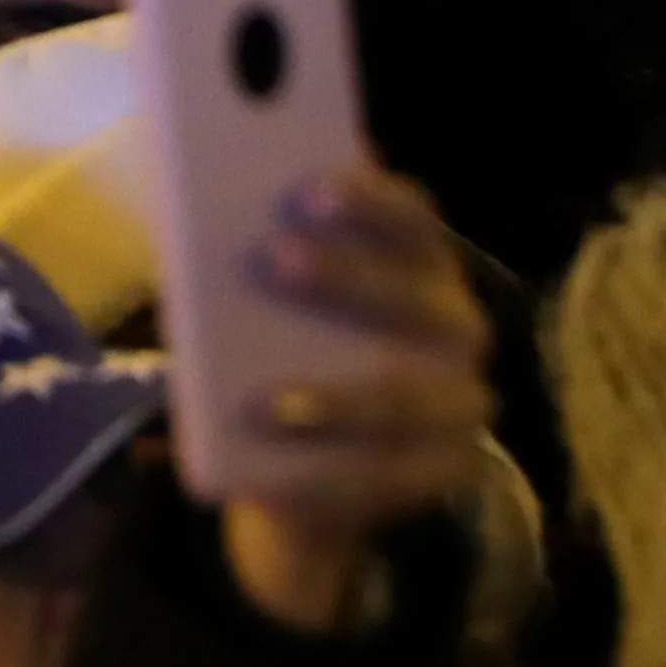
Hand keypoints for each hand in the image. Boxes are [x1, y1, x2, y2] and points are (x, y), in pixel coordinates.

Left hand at [198, 168, 494, 637]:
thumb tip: (202, 225)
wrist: (322, 455)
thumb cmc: (294, 345)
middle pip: (412, 299)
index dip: (368, 200)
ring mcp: (463, 402)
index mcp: (424, 265)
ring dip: (333, 403)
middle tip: (271, 260)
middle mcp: (457, 327)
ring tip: (259, 405)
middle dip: (345, 279)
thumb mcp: (279, 300)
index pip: (412, 217)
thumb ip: (265, 261)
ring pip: (404, 401)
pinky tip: (278, 473)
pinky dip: (329, 475)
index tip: (306, 190)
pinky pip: (391, 477)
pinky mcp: (449, 468)